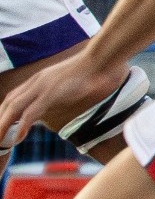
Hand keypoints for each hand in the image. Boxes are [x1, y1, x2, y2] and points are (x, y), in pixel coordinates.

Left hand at [0, 54, 126, 149]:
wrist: (99, 60)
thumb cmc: (91, 69)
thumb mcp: (70, 81)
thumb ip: (61, 90)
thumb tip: (62, 100)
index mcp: (39, 79)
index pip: (14, 96)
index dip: (5, 111)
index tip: (2, 124)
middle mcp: (36, 82)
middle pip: (9, 102)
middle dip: (0, 119)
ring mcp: (42, 87)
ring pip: (13, 108)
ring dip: (3, 125)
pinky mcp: (50, 94)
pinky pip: (30, 113)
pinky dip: (22, 126)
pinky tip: (17, 138)